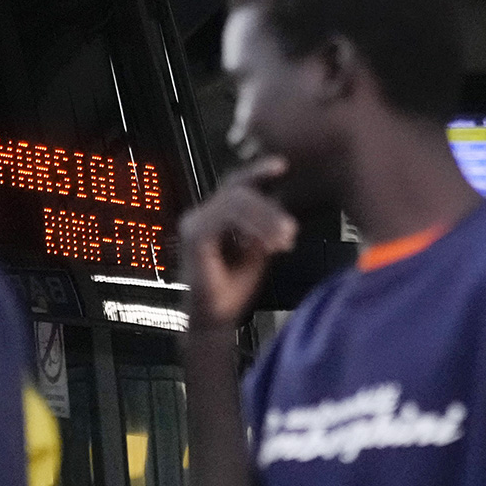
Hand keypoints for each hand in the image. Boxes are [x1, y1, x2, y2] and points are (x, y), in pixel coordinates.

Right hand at [180, 157, 297, 327]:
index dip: (257, 171)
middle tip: (291, 230)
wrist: (214, 319)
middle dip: (269, 207)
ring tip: (285, 239)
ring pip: (235, 200)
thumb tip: (281, 200)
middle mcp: (198, 215)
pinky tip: (268, 245)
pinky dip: (253, 227)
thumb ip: (262, 225)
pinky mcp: (195, 237)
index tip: (282, 165)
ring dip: (265, 218)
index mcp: (211, 215)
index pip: (235, 184)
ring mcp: (194, 224)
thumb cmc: (233, 287)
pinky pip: (226, 218)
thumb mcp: (255, 248)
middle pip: (237, 189)